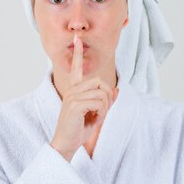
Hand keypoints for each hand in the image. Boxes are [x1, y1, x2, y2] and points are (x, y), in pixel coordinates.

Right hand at [50, 34, 118, 160]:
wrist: (66, 144)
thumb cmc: (78, 131)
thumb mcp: (96, 114)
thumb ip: (106, 101)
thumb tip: (117, 89)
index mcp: (74, 90)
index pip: (76, 68)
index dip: (78, 53)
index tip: (77, 38)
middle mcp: (72, 90)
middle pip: (100, 82)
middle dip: (107, 98)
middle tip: (101, 113)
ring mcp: (72, 96)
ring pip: (102, 93)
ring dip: (105, 108)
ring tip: (96, 118)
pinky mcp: (75, 105)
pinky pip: (99, 102)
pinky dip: (102, 113)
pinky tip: (93, 120)